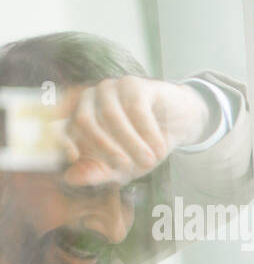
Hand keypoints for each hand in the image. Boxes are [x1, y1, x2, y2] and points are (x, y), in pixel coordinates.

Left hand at [62, 77, 211, 185]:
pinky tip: (160, 148)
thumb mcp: (122, 166)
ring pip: (111, 116)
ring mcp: (111, 88)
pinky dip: (149, 133)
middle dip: (107, 148)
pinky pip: (136, 109)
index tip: (74, 157)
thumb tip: (71, 178)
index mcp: (80, 116)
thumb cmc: (146, 145)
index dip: (64, 141)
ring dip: (132, 143)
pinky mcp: (135, 84)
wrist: (180, 126)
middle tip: (128, 167)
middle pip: (85, 121)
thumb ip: (98, 172)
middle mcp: (90, 98)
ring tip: (151, 161)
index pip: (64, 127)